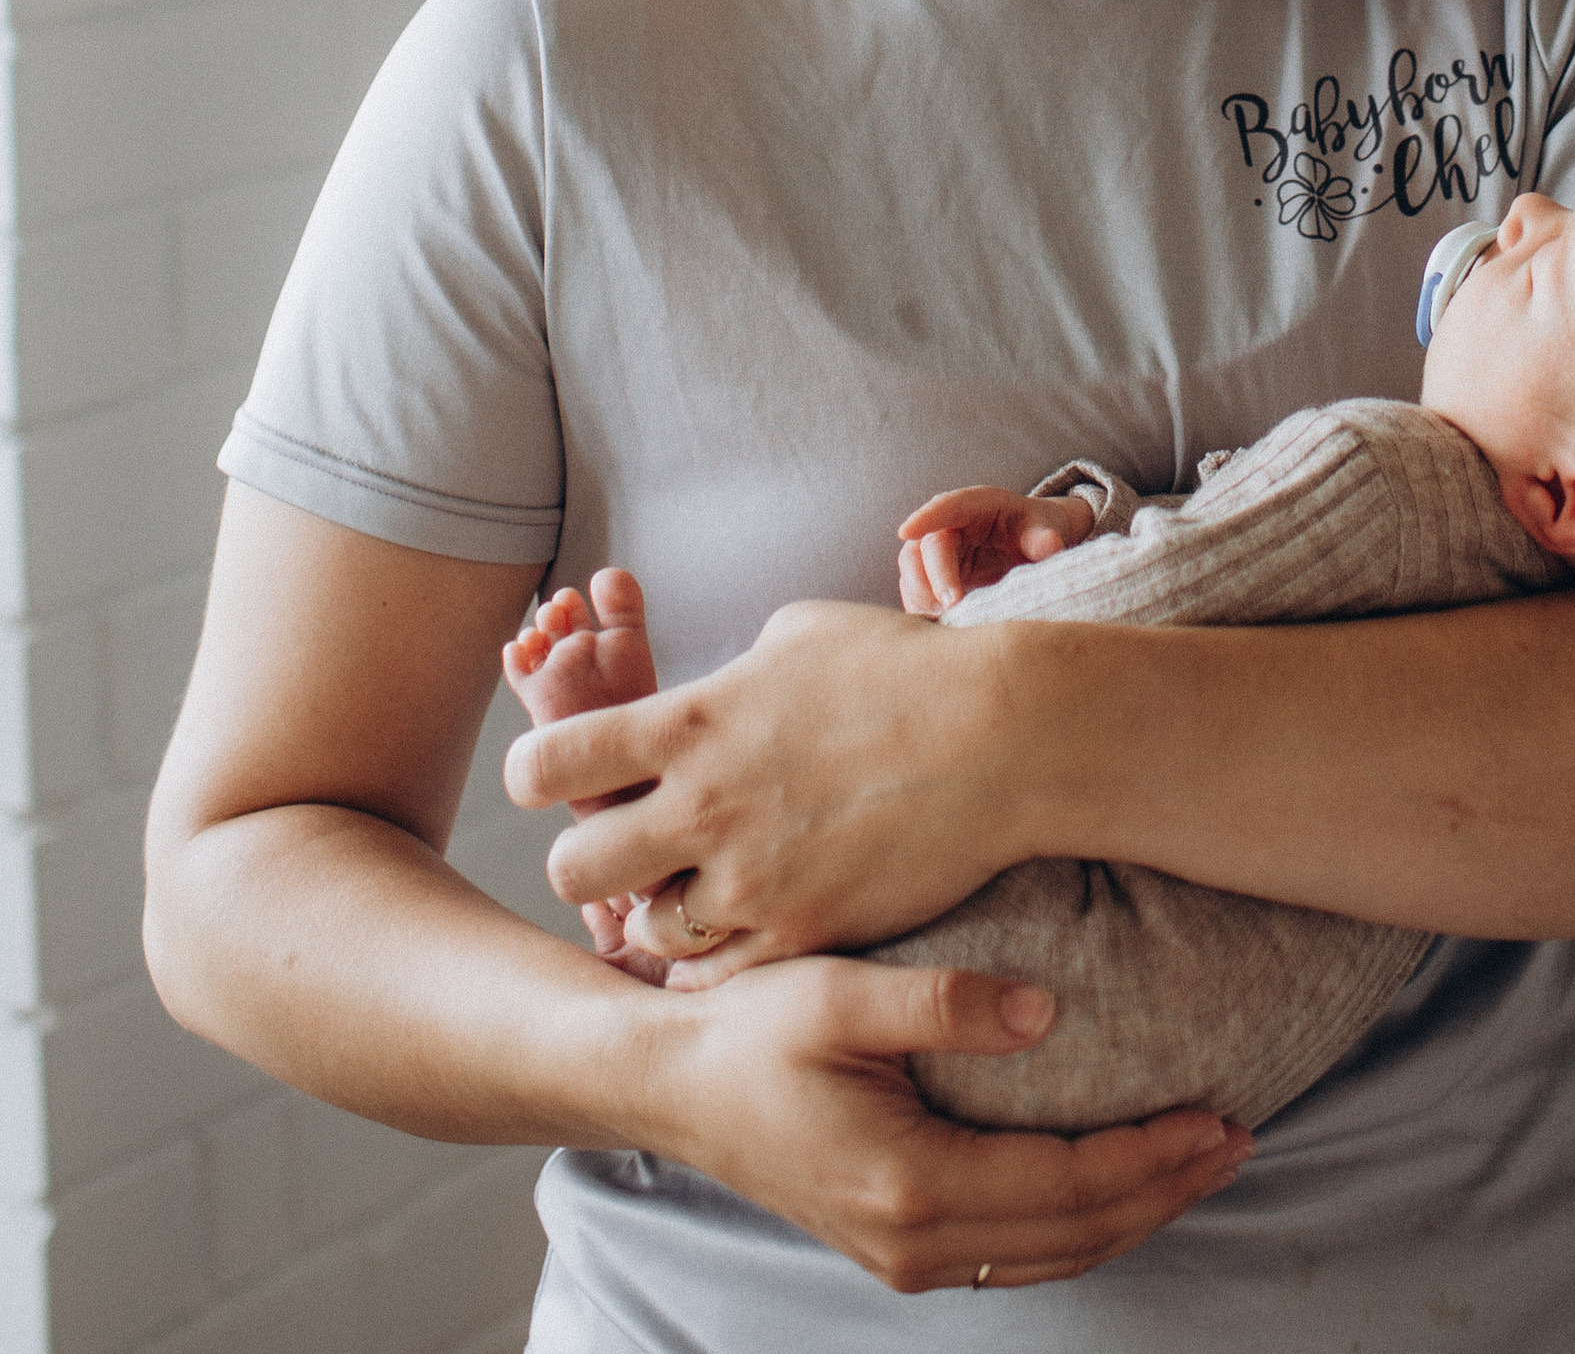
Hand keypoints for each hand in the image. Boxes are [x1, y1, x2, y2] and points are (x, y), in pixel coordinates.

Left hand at [504, 599, 1042, 976]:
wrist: (1002, 737)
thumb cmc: (907, 668)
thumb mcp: (799, 634)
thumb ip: (733, 675)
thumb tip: (713, 693)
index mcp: (690, 722)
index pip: (547, 764)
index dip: (539, 773)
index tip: (561, 777)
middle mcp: (702, 806)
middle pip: (572, 867)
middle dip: (590, 858)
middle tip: (631, 846)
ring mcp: (750, 879)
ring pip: (645, 927)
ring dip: (662, 909)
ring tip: (703, 886)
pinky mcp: (800, 934)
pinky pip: (715, 973)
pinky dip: (715, 958)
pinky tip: (740, 930)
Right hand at [632, 951, 1249, 1290]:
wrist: (667, 1086)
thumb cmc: (750, 1031)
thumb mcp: (841, 993)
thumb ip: (947, 1002)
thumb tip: (1052, 1010)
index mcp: (913, 1183)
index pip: (1070, 1185)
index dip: (1154, 1156)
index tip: (1221, 1113)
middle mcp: (915, 1241)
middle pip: (1076, 1233)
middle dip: (1166, 1188)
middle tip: (1240, 1136)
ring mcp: (904, 1255)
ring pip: (1051, 1256)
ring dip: (1134, 1213)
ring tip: (1201, 1160)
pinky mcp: (896, 1246)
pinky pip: (1016, 1255)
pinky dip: (1081, 1227)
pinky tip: (1115, 1186)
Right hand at [897, 484, 1096, 615]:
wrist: (1029, 546)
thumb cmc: (1034, 530)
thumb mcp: (1043, 528)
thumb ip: (1043, 537)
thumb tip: (1050, 544)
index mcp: (976, 505)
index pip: (947, 505)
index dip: (926, 517)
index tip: (906, 530)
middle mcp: (950, 525)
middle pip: (926, 545)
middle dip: (935, 575)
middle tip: (952, 605)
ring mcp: (938, 551)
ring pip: (912, 567)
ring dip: (922, 594)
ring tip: (944, 618)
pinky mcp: (933, 577)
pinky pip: (915, 590)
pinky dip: (921, 607)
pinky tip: (937, 624)